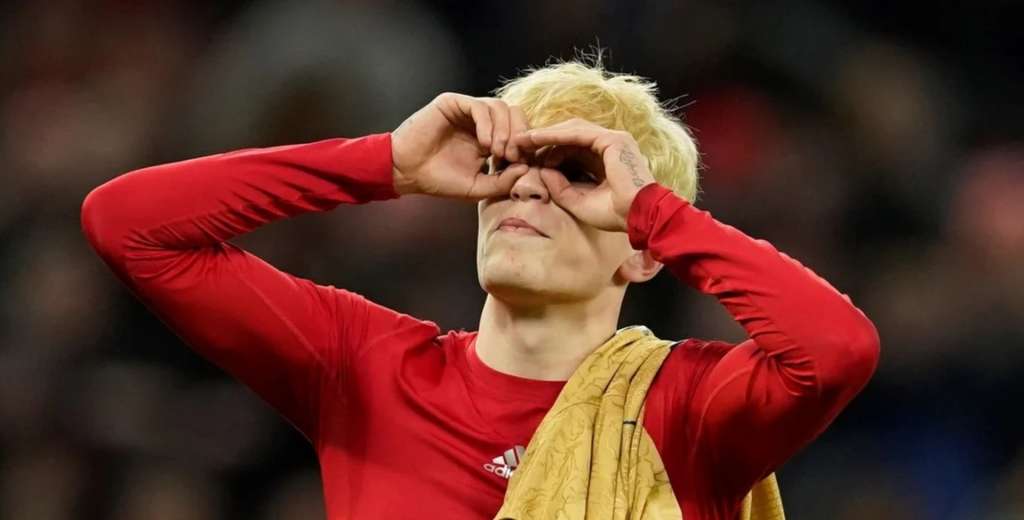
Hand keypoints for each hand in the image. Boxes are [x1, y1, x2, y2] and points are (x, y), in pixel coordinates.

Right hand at [391, 93, 530, 199]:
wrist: (407, 172)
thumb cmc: (439, 181)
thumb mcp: (477, 187)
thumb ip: (502, 181)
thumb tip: (526, 168)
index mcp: (490, 138)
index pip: (518, 130)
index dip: (525, 145)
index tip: (523, 163)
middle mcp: (481, 121)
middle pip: (514, 114)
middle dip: (519, 134)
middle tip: (512, 156)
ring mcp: (467, 110)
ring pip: (500, 107)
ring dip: (504, 130)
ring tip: (497, 151)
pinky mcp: (453, 103)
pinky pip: (479, 106)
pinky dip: (487, 124)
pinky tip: (484, 143)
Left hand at [513, 119, 657, 231]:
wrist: (639, 217)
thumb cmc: (615, 215)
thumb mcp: (578, 202)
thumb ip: (560, 187)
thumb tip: (542, 172)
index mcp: (606, 159)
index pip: (572, 147)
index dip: (548, 150)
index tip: (525, 157)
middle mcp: (610, 145)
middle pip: (569, 135)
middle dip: (543, 139)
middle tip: (518, 143)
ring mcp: (614, 139)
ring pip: (572, 130)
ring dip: (546, 134)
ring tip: (523, 139)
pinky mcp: (613, 140)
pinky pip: (578, 133)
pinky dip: (556, 135)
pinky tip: (536, 138)